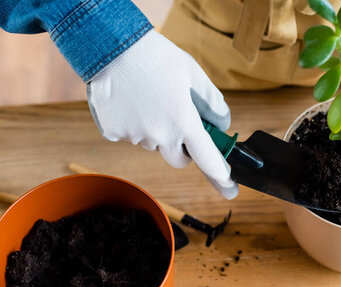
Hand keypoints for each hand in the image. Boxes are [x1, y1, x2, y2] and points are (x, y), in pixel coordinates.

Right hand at [87, 30, 237, 198]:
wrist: (110, 44)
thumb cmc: (156, 56)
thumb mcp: (194, 74)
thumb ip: (212, 102)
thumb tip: (222, 123)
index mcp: (182, 120)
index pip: (208, 158)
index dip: (221, 175)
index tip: (230, 188)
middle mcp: (159, 134)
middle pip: (178, 159)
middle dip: (183, 149)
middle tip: (179, 124)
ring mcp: (133, 135)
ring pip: (152, 144)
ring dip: (155, 131)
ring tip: (148, 98)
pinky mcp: (112, 132)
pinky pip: (129, 135)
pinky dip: (132, 123)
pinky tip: (129, 100)